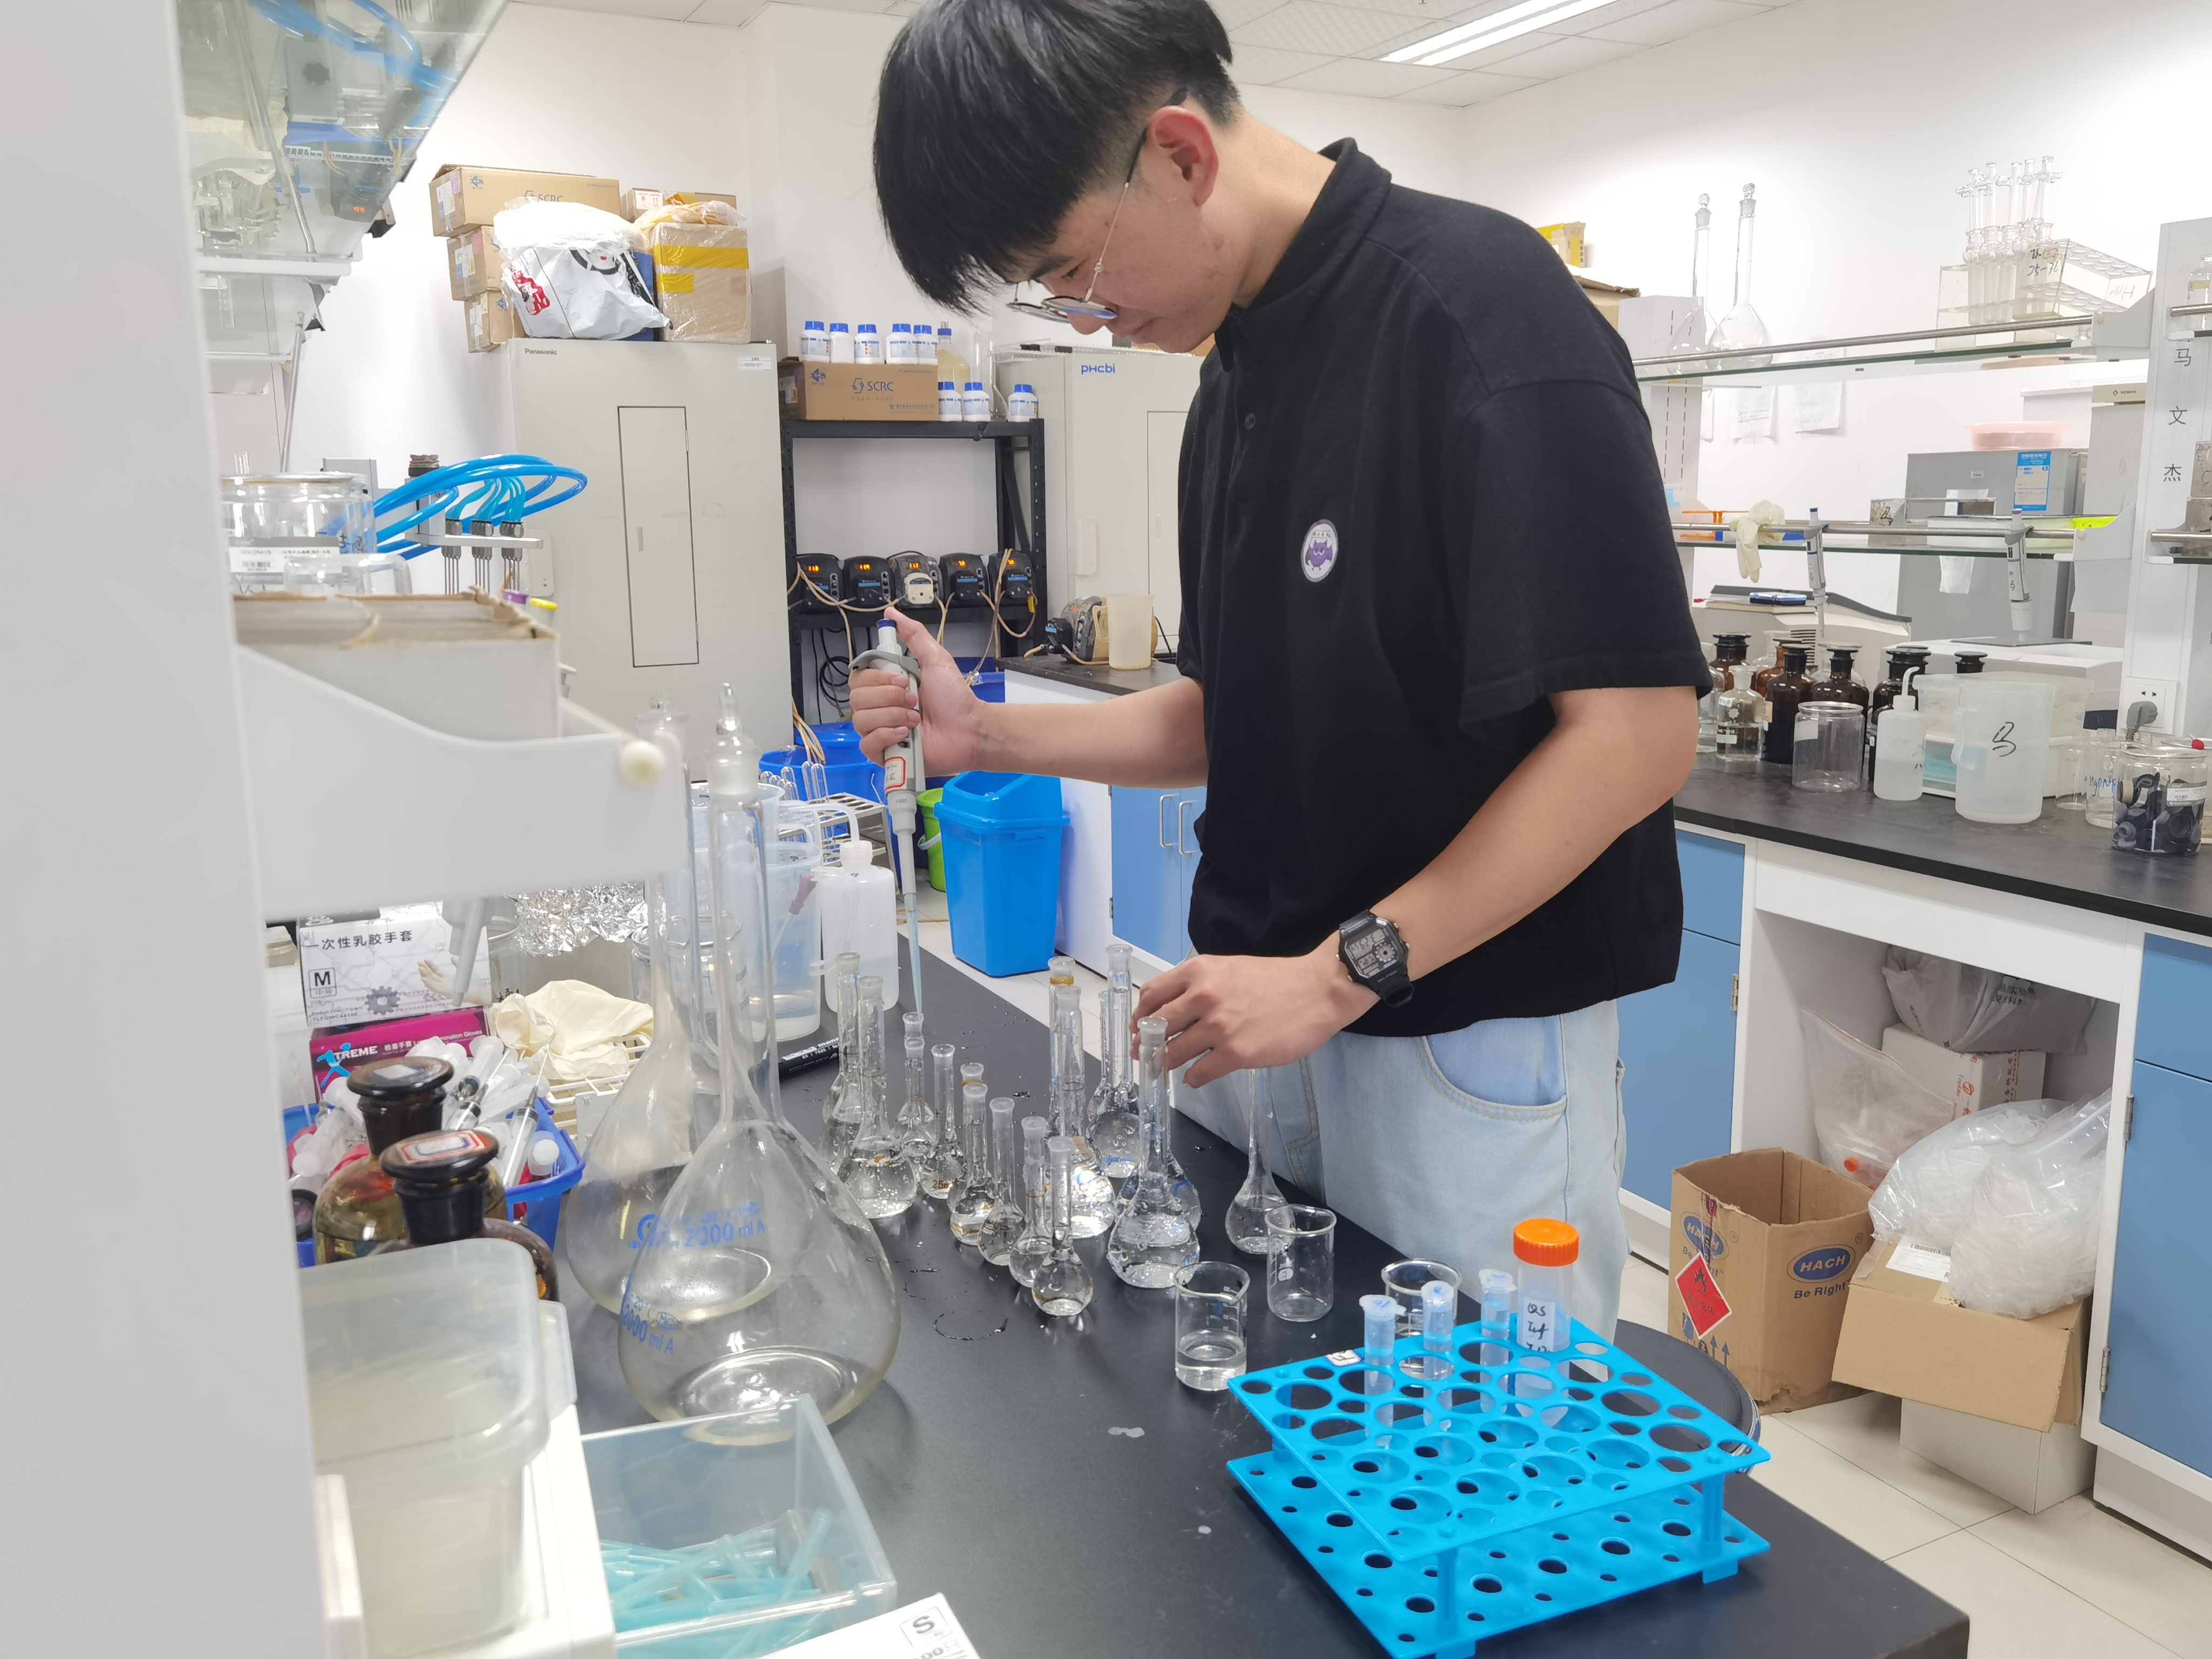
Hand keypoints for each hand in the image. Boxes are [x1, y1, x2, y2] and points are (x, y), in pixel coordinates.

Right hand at [847, 611, 991, 771]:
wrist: (970, 729)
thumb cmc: (954, 698)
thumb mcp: (935, 659)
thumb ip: (913, 636)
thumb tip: (891, 613)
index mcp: (886, 686)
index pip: (859, 678)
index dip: (877, 678)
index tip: (904, 679)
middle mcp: (879, 707)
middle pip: (857, 699)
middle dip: (889, 697)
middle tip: (915, 701)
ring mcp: (880, 731)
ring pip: (861, 720)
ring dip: (892, 716)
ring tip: (917, 719)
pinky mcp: (884, 754)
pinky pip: (866, 744)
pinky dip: (886, 736)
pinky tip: (906, 734)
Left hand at [1133, 942, 1375, 1087]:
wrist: (1319, 990)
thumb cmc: (1276, 978)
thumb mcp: (1230, 967)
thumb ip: (1201, 984)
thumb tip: (1174, 1009)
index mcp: (1199, 972)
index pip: (1153, 995)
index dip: (1141, 1015)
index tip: (1139, 1027)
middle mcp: (1203, 997)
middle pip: (1157, 1026)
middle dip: (1145, 1043)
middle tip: (1143, 1054)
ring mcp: (1219, 1027)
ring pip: (1174, 1052)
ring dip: (1165, 1063)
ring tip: (1165, 1068)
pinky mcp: (1236, 1053)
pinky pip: (1199, 1073)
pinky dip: (1192, 1078)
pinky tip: (1195, 1077)